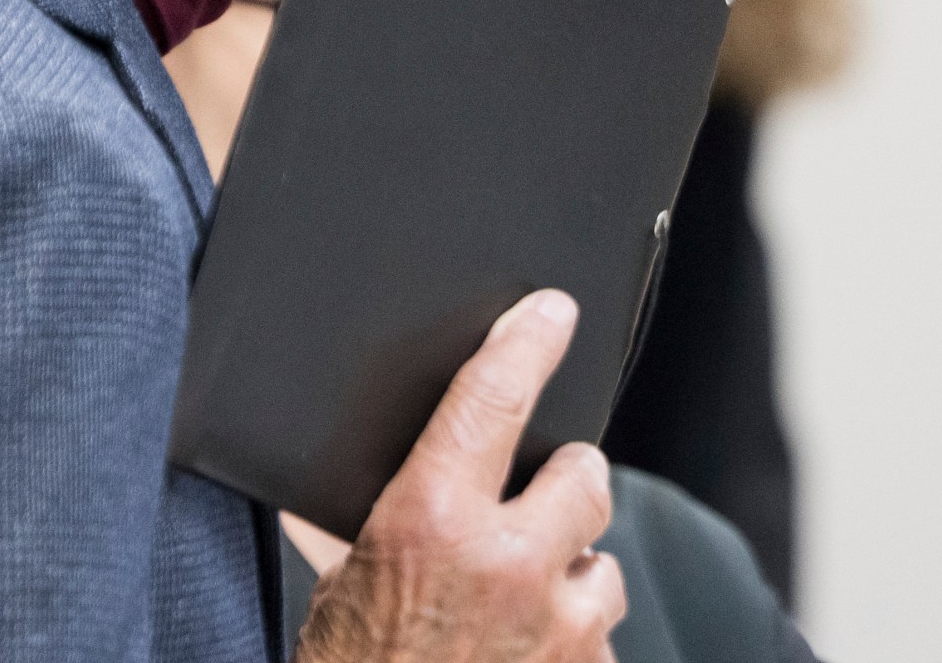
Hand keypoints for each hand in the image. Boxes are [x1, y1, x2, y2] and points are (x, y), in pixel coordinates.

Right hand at [295, 289, 625, 662]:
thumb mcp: (338, 592)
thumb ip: (369, 527)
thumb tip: (366, 476)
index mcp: (428, 520)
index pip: (492, 395)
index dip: (527, 341)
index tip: (552, 312)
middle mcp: (506, 562)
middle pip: (584, 472)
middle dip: (561, 488)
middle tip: (526, 514)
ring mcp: (559, 628)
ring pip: (602, 562)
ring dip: (569, 578)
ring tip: (512, 613)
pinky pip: (601, 636)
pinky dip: (571, 646)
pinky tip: (522, 662)